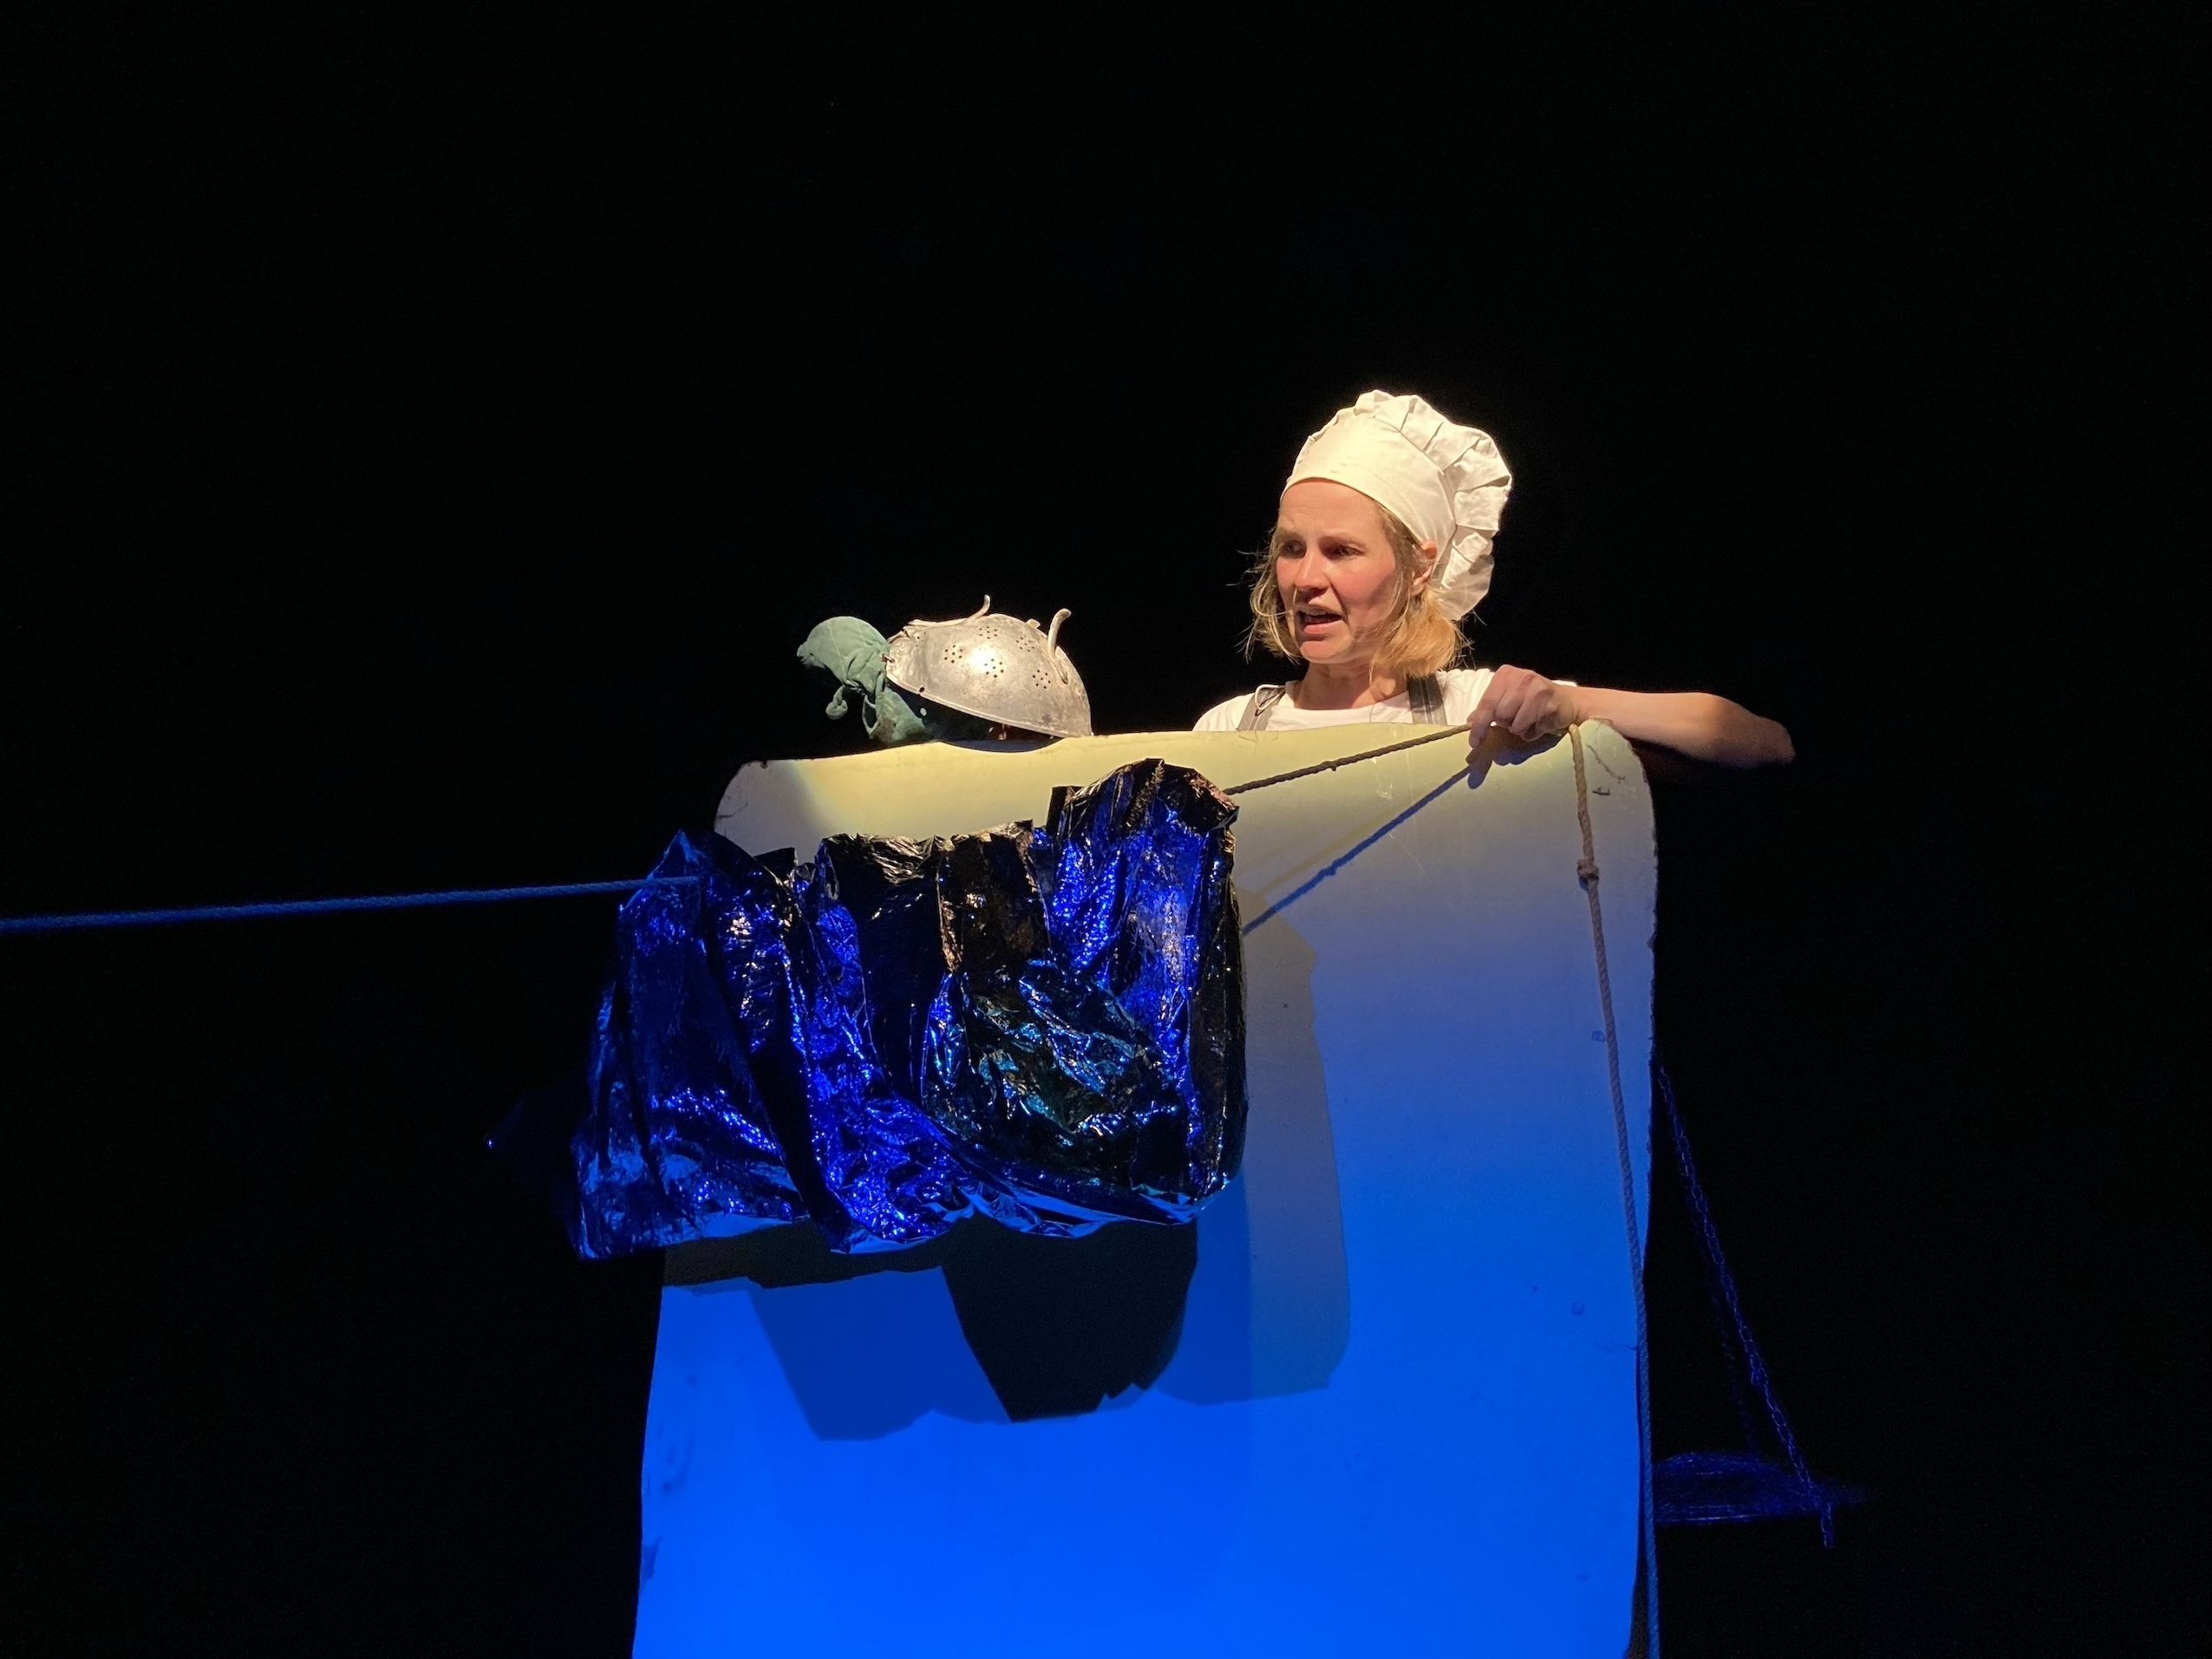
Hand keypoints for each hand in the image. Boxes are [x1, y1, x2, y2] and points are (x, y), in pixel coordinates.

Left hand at [1466, 665, 1582, 758]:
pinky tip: (1540, 722)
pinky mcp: (1551, 705)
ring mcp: (1538, 691)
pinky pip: (1532, 730)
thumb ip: (1489, 707)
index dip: (1479, 726)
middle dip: (1506, 723)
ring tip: (1529, 720)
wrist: (1567, 701)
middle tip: (1515, 718)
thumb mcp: (1508, 697)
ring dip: (1520, 729)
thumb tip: (1470, 722)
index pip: (1486, 703)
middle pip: (1501, 715)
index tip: (1474, 742)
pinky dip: (1533, 733)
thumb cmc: (1532, 700)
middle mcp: (1522, 678)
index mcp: (1506, 674)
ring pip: (1516, 725)